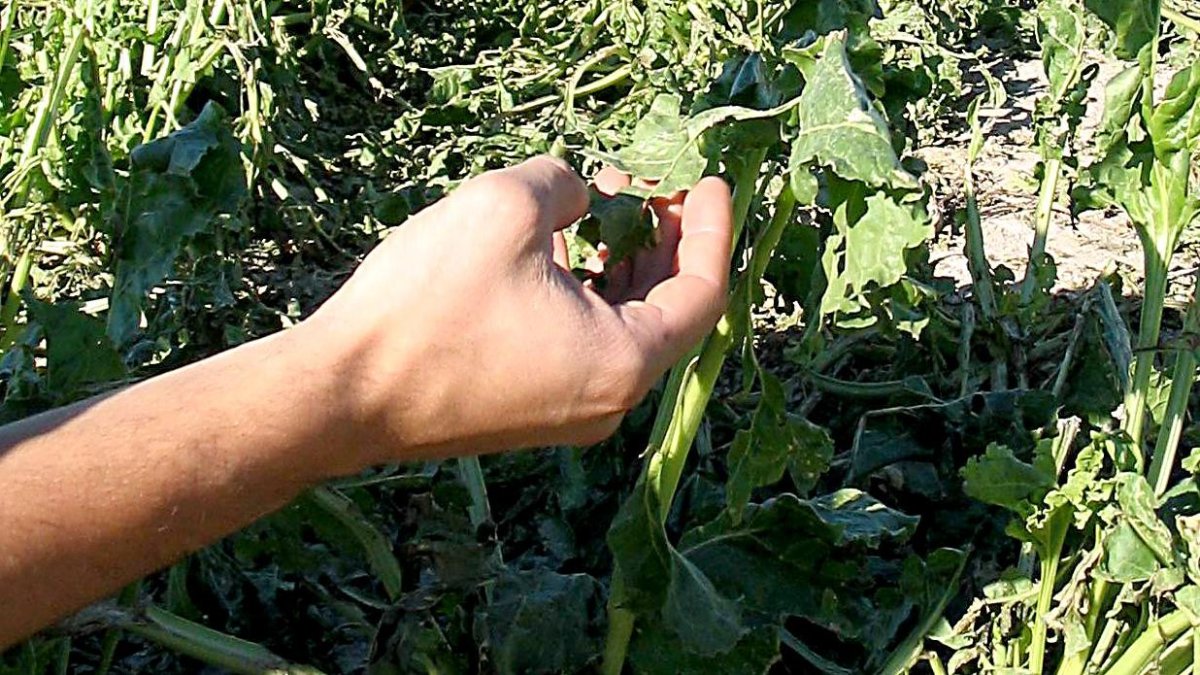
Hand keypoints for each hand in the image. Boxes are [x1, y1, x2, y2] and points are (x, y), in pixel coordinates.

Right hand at [306, 155, 732, 467]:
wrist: (343, 395)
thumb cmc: (426, 306)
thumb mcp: (504, 207)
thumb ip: (564, 183)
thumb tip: (578, 195)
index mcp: (623, 362)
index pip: (703, 292)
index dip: (712, 229)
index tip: (709, 182)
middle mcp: (608, 402)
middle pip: (666, 311)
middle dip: (663, 240)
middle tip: (648, 184)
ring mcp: (567, 414)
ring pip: (620, 326)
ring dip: (620, 263)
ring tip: (601, 206)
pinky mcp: (529, 412)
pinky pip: (580, 345)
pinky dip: (583, 294)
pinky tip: (557, 250)